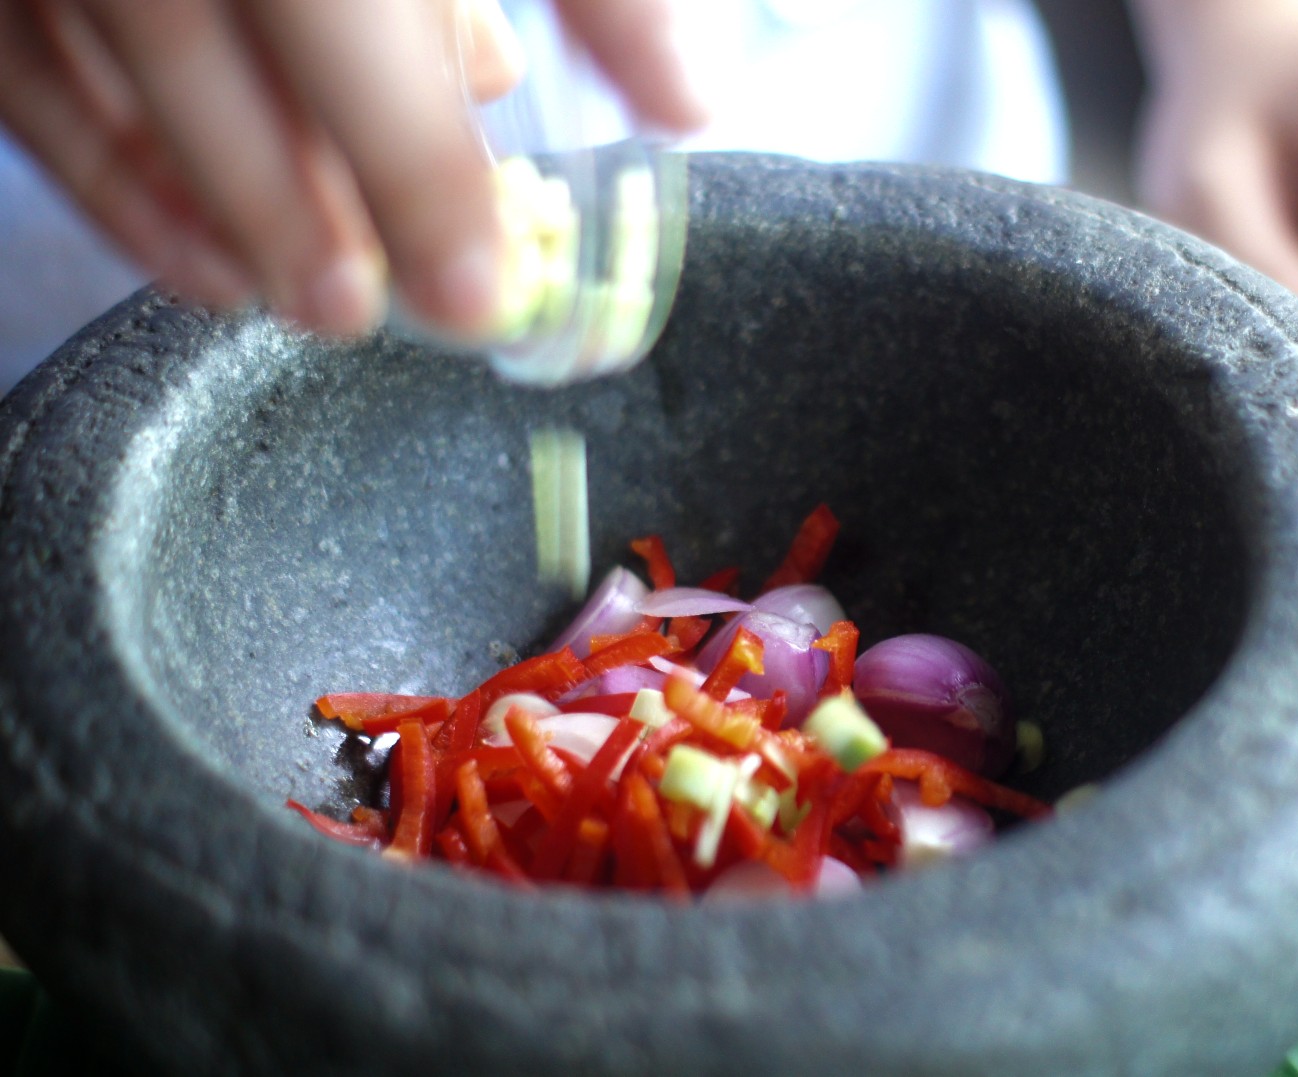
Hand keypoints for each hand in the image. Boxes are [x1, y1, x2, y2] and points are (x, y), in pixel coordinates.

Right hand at [0, 0, 702, 339]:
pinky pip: (23, 71)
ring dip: (190, 205)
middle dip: (290, 207)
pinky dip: (99, 168)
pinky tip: (189, 248)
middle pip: (202, 58)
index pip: (346, 24)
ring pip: (99, 72)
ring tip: (282, 299)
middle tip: (362, 312)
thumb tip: (681, 101)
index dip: (414, 170)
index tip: (473, 287)